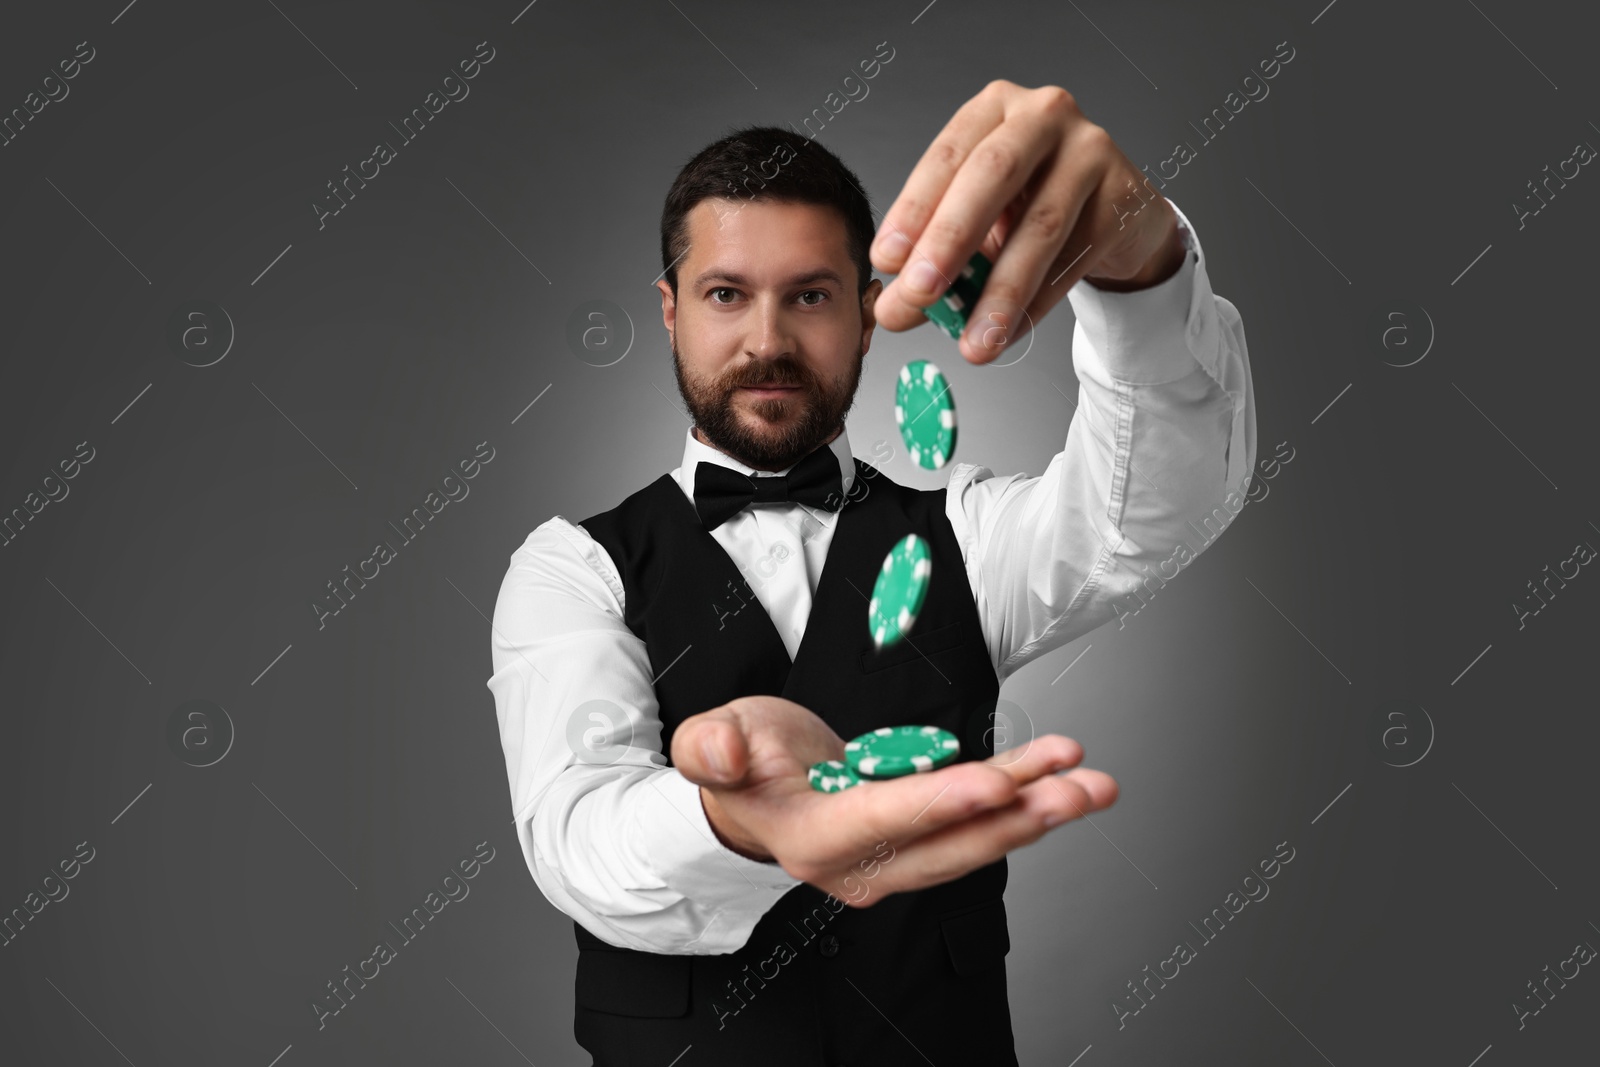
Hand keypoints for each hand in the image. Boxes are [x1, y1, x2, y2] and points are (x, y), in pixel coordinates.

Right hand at [671, 695, 1117, 906]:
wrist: (751, 796)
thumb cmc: (737, 764)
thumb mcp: (711, 739)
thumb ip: (711, 748)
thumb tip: (722, 755)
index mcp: (811, 837)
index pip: (885, 821)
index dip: (942, 802)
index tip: (998, 781)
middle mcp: (861, 862)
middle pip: (949, 843)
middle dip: (1019, 816)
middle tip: (1079, 788)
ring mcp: (896, 858)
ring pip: (975, 838)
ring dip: (1038, 811)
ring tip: (1093, 783)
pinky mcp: (920, 840)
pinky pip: (977, 823)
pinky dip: (1022, 799)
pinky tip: (1062, 773)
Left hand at [869, 79, 1186, 364]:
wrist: (1115, 211)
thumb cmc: (1033, 204)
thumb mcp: (977, 224)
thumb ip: (933, 261)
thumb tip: (895, 310)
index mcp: (992, 110)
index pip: (945, 155)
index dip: (913, 209)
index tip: (887, 260)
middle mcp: (1042, 116)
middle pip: (992, 176)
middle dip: (949, 241)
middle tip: (920, 294)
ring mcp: (1090, 150)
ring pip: (1040, 226)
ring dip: (1000, 292)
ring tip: (974, 342)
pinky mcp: (1123, 195)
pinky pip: (1074, 258)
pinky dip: (1037, 304)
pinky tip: (1009, 333)